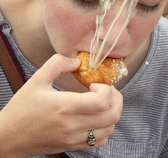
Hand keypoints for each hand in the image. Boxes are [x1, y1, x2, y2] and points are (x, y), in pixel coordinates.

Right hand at [0, 54, 122, 156]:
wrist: (10, 137)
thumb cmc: (22, 107)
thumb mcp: (37, 79)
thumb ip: (57, 64)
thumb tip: (77, 62)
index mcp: (65, 106)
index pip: (102, 102)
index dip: (106, 89)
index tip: (94, 83)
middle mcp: (73, 125)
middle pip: (112, 116)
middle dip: (116, 99)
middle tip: (106, 90)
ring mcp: (74, 139)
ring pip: (109, 130)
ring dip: (111, 113)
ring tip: (101, 103)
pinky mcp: (73, 146)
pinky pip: (100, 142)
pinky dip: (105, 129)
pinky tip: (95, 119)